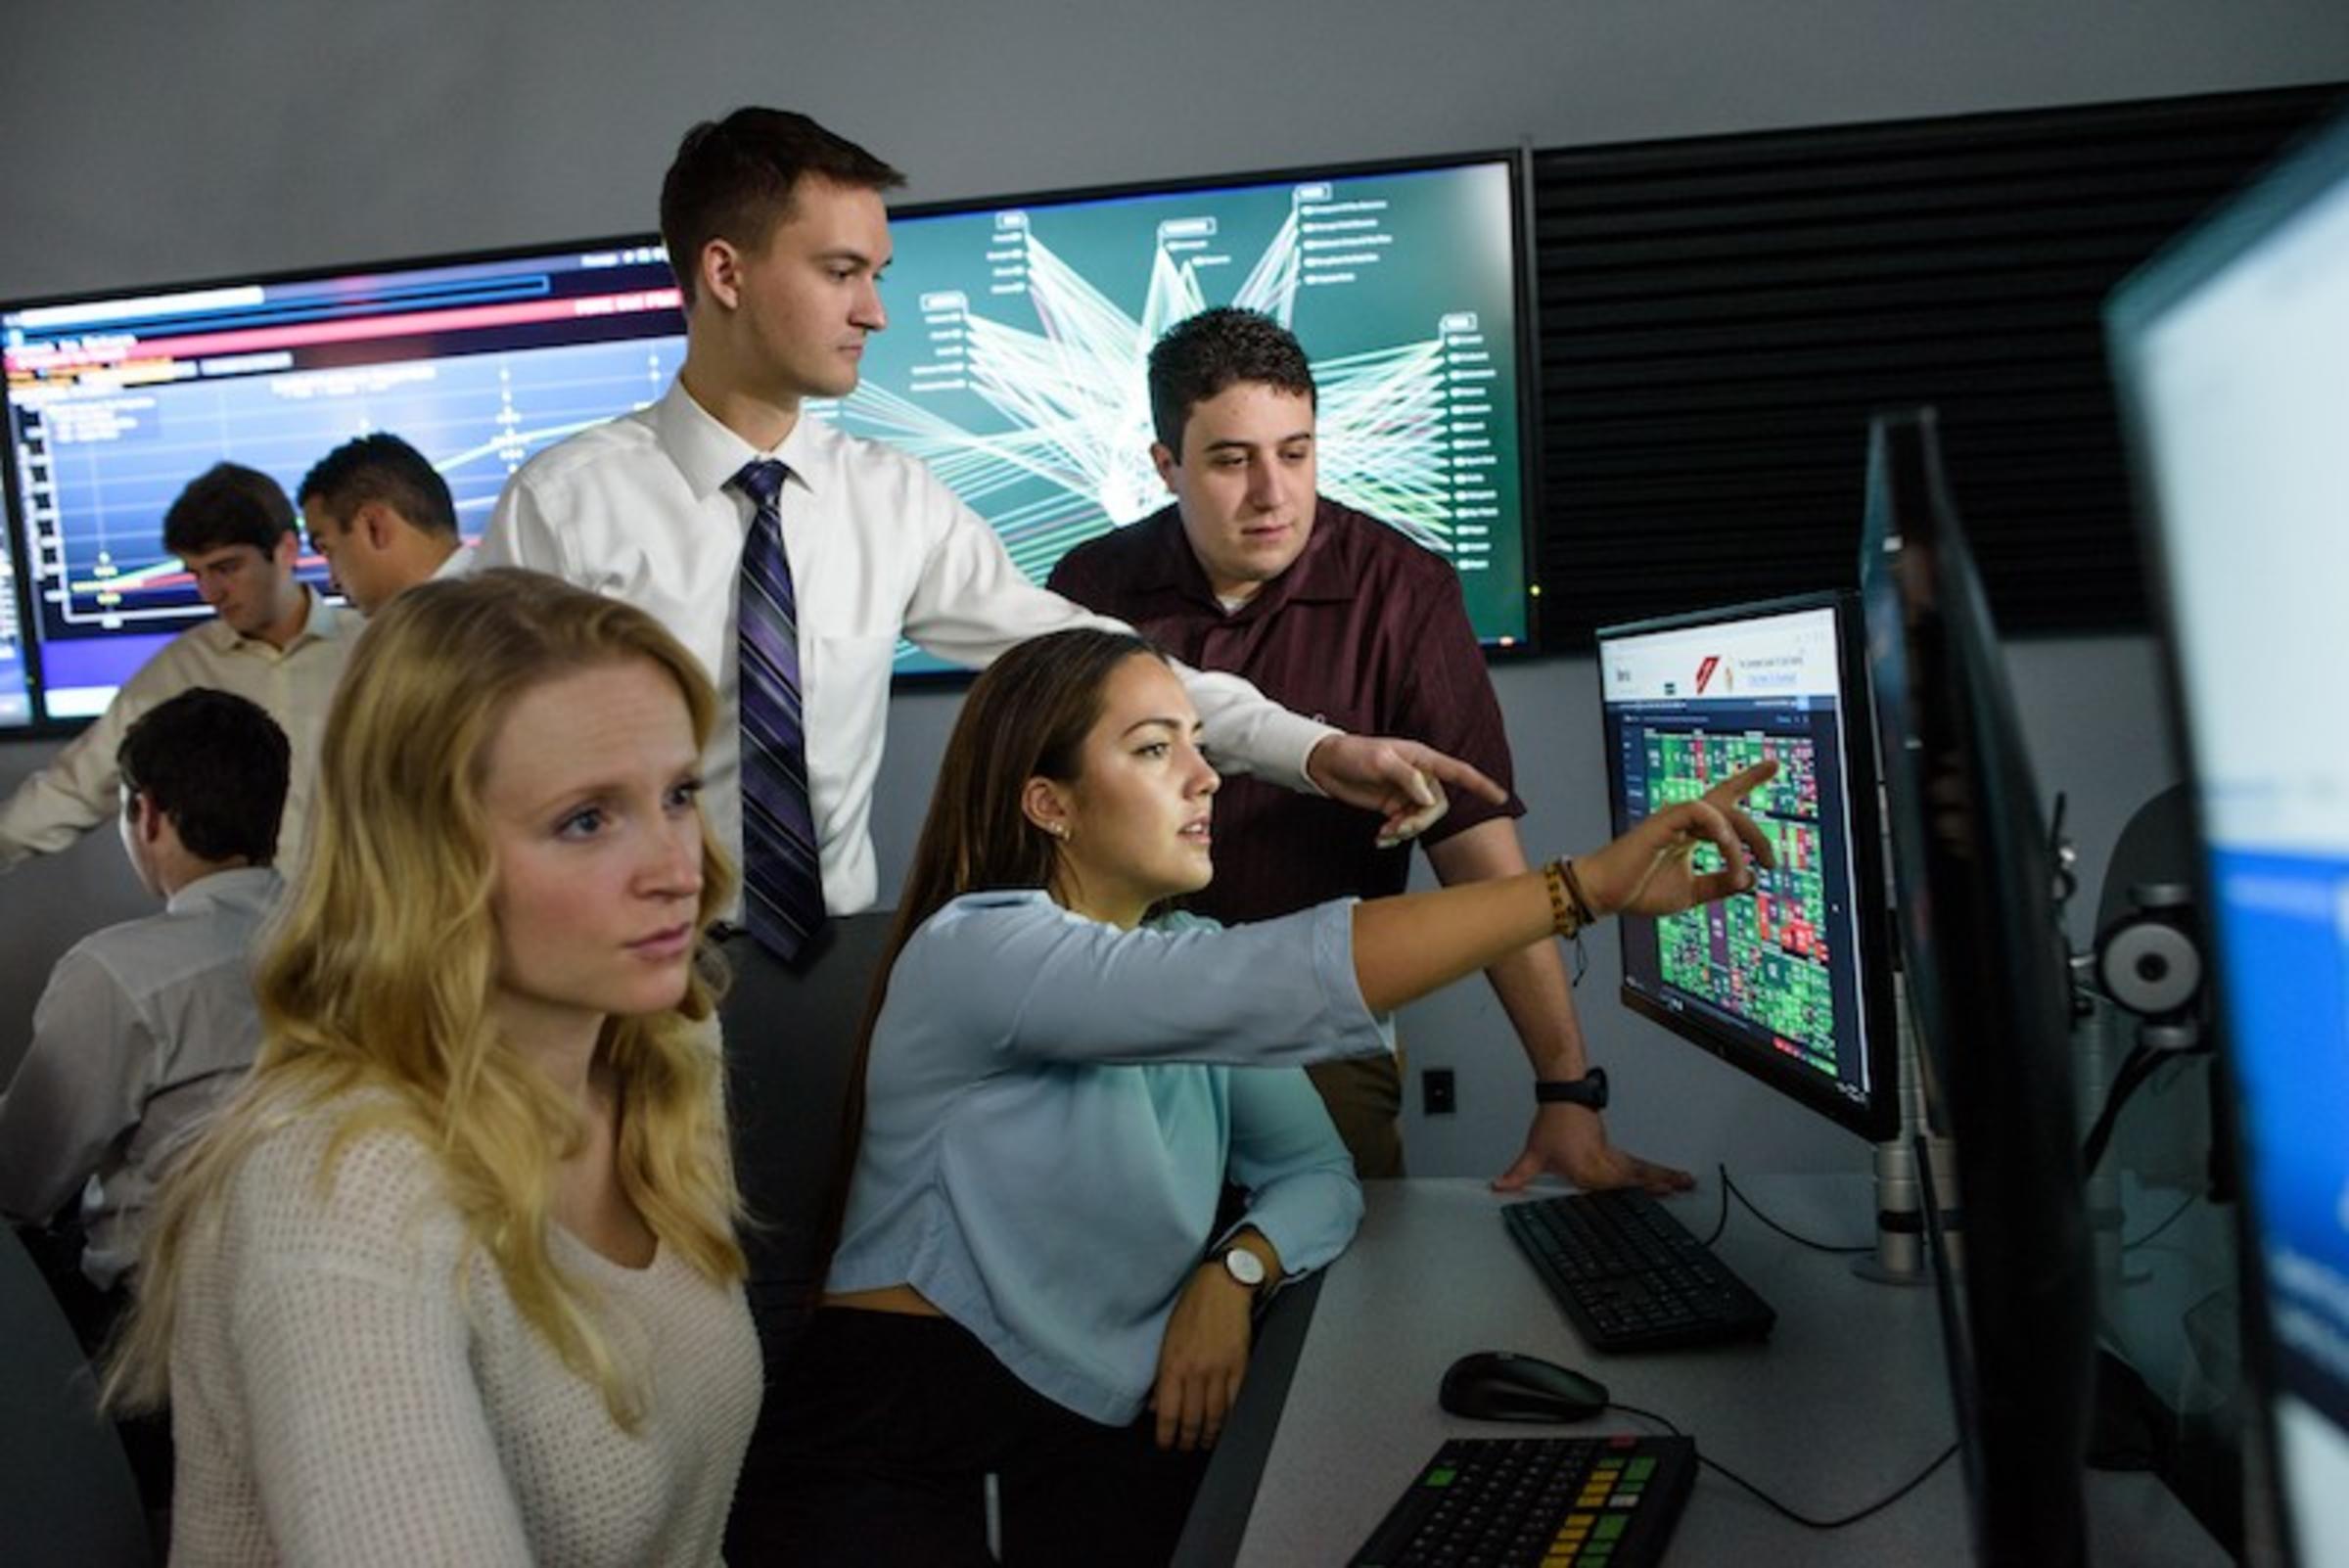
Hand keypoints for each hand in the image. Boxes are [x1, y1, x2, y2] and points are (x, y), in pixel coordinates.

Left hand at [1150, 1262, 1255, 1450]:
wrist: (1222, 1288)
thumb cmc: (1191, 1310)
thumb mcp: (1167, 1340)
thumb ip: (1162, 1376)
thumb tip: (1156, 1405)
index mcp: (1173, 1364)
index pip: (1168, 1413)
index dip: (1167, 1436)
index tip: (1166, 1445)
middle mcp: (1196, 1371)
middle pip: (1192, 1419)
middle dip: (1188, 1439)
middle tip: (1186, 1447)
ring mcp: (1220, 1370)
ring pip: (1215, 1416)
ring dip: (1210, 1434)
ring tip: (1205, 1441)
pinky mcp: (1240, 1367)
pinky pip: (1235, 1402)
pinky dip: (1231, 1419)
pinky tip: (1226, 1426)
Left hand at [1305, 735, 1506, 846]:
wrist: (1325, 764)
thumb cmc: (1352, 753)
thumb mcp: (1379, 760)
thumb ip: (1406, 777)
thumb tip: (1428, 797)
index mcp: (1422, 758)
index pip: (1458, 771)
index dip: (1481, 784)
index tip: (1501, 797)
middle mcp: (1418, 776)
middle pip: (1438, 806)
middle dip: (1421, 822)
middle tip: (1399, 828)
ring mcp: (1405, 793)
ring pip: (1422, 819)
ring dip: (1406, 831)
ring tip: (1384, 833)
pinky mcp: (1392, 806)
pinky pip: (1404, 826)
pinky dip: (1395, 835)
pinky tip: (1380, 838)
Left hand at [1491, 1103, 1693, 1194]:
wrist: (1564, 1096)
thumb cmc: (1553, 1123)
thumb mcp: (1533, 1152)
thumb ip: (1518, 1174)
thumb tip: (1499, 1186)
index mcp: (1586, 1168)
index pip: (1609, 1187)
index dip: (1629, 1194)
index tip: (1652, 1197)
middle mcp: (1603, 1162)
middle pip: (1633, 1177)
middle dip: (1657, 1183)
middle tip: (1680, 1188)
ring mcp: (1610, 1154)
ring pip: (1639, 1169)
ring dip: (1661, 1175)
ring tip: (1683, 1181)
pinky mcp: (1612, 1149)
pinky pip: (1635, 1163)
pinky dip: (1651, 1170)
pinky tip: (1662, 1176)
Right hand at [1576, 760, 1778, 918]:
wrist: (1605, 895)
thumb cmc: (1639, 890)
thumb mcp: (1691, 892)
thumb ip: (1719, 884)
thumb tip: (1751, 879)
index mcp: (1691, 831)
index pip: (1724, 801)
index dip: (1748, 779)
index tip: (1773, 765)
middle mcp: (1685, 819)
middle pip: (1730, 805)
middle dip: (1757, 833)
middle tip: (1772, 861)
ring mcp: (1674, 818)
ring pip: (1720, 811)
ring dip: (1739, 843)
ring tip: (1742, 872)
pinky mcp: (1663, 822)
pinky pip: (1700, 812)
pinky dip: (1719, 828)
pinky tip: (1726, 848)